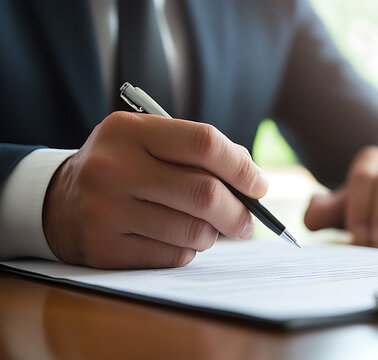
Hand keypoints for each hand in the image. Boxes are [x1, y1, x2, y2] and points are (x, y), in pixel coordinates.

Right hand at [43, 111, 267, 268]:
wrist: (58, 201)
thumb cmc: (122, 168)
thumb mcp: (149, 143)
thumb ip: (199, 152)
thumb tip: (253, 179)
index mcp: (128, 131)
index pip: (203, 143)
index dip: (241, 167)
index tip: (259, 185)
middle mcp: (113, 168)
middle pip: (204, 194)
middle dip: (238, 212)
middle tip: (249, 221)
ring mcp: (105, 210)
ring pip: (193, 231)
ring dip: (211, 234)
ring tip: (204, 228)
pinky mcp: (104, 248)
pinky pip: (173, 257)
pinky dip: (187, 251)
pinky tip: (173, 239)